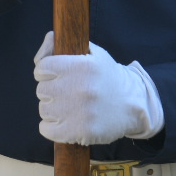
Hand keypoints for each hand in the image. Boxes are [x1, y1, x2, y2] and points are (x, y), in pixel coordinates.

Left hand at [33, 31, 161, 144]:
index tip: (52, 76)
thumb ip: (63, 45)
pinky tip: (63, 122)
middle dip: (50, 91)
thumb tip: (46, 43)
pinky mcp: (81, 132)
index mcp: (82, 66)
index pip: (42, 68)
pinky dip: (51, 127)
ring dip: (52, 109)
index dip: (45, 72)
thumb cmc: (107, 78)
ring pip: (44, 110)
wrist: (133, 105)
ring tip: (67, 107)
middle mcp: (80, 88)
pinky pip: (47, 130)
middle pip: (42, 90)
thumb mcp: (92, 53)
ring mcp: (80, 112)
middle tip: (64, 92)